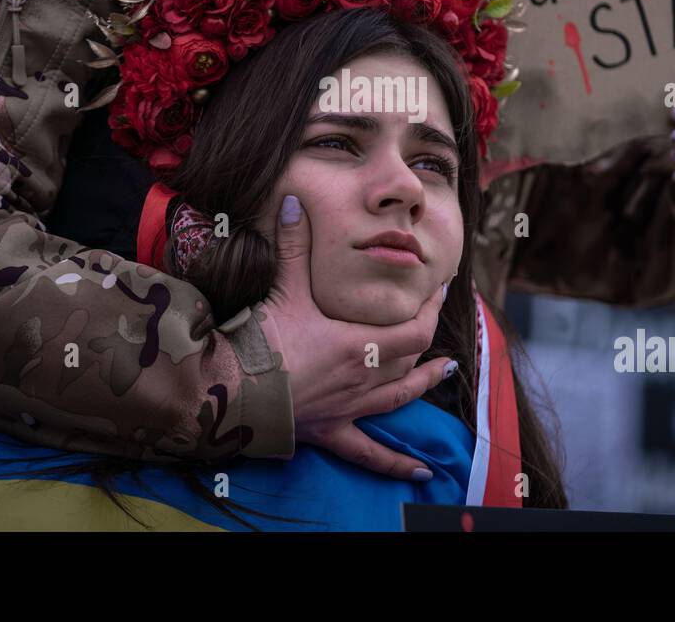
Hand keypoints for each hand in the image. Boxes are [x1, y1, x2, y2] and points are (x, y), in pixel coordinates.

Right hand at [260, 193, 455, 480]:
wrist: (229, 395)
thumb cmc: (259, 341)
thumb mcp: (282, 287)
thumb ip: (294, 244)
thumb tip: (294, 200)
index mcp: (359, 344)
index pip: (414, 328)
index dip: (432, 309)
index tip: (439, 289)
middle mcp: (363, 378)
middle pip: (410, 358)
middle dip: (428, 336)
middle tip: (436, 316)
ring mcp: (349, 408)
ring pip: (400, 398)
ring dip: (425, 383)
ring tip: (445, 371)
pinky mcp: (331, 432)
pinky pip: (371, 452)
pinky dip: (397, 463)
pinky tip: (421, 474)